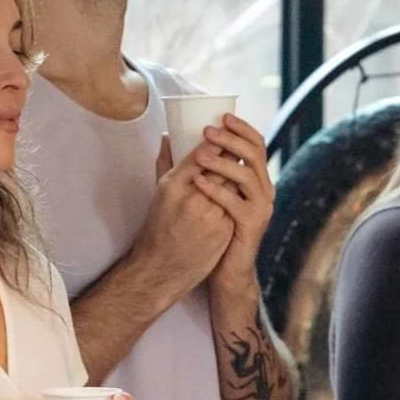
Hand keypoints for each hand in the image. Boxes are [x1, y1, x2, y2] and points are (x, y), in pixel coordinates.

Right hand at [132, 134, 235, 295]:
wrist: (162, 268)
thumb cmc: (157, 227)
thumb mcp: (159, 193)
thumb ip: (166, 162)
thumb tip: (168, 137)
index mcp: (175, 185)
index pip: (203, 153)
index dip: (217, 140)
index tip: (222, 131)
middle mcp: (194, 197)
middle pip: (223, 165)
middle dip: (231, 153)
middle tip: (236, 144)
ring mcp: (212, 214)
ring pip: (235, 184)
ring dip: (238, 174)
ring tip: (240, 166)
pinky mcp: (225, 229)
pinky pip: (238, 204)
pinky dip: (239, 195)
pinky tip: (241, 191)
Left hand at [190, 114, 273, 298]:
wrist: (226, 271)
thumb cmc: (216, 230)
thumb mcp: (209, 194)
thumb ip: (198, 167)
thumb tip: (171, 137)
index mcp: (256, 180)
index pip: (257, 145)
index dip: (242, 128)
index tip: (223, 116)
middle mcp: (264, 191)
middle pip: (255, 155)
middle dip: (231, 140)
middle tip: (208, 131)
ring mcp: (261, 209)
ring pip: (247, 176)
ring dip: (223, 162)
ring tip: (199, 155)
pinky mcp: (251, 226)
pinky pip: (236, 203)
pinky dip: (217, 190)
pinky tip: (198, 182)